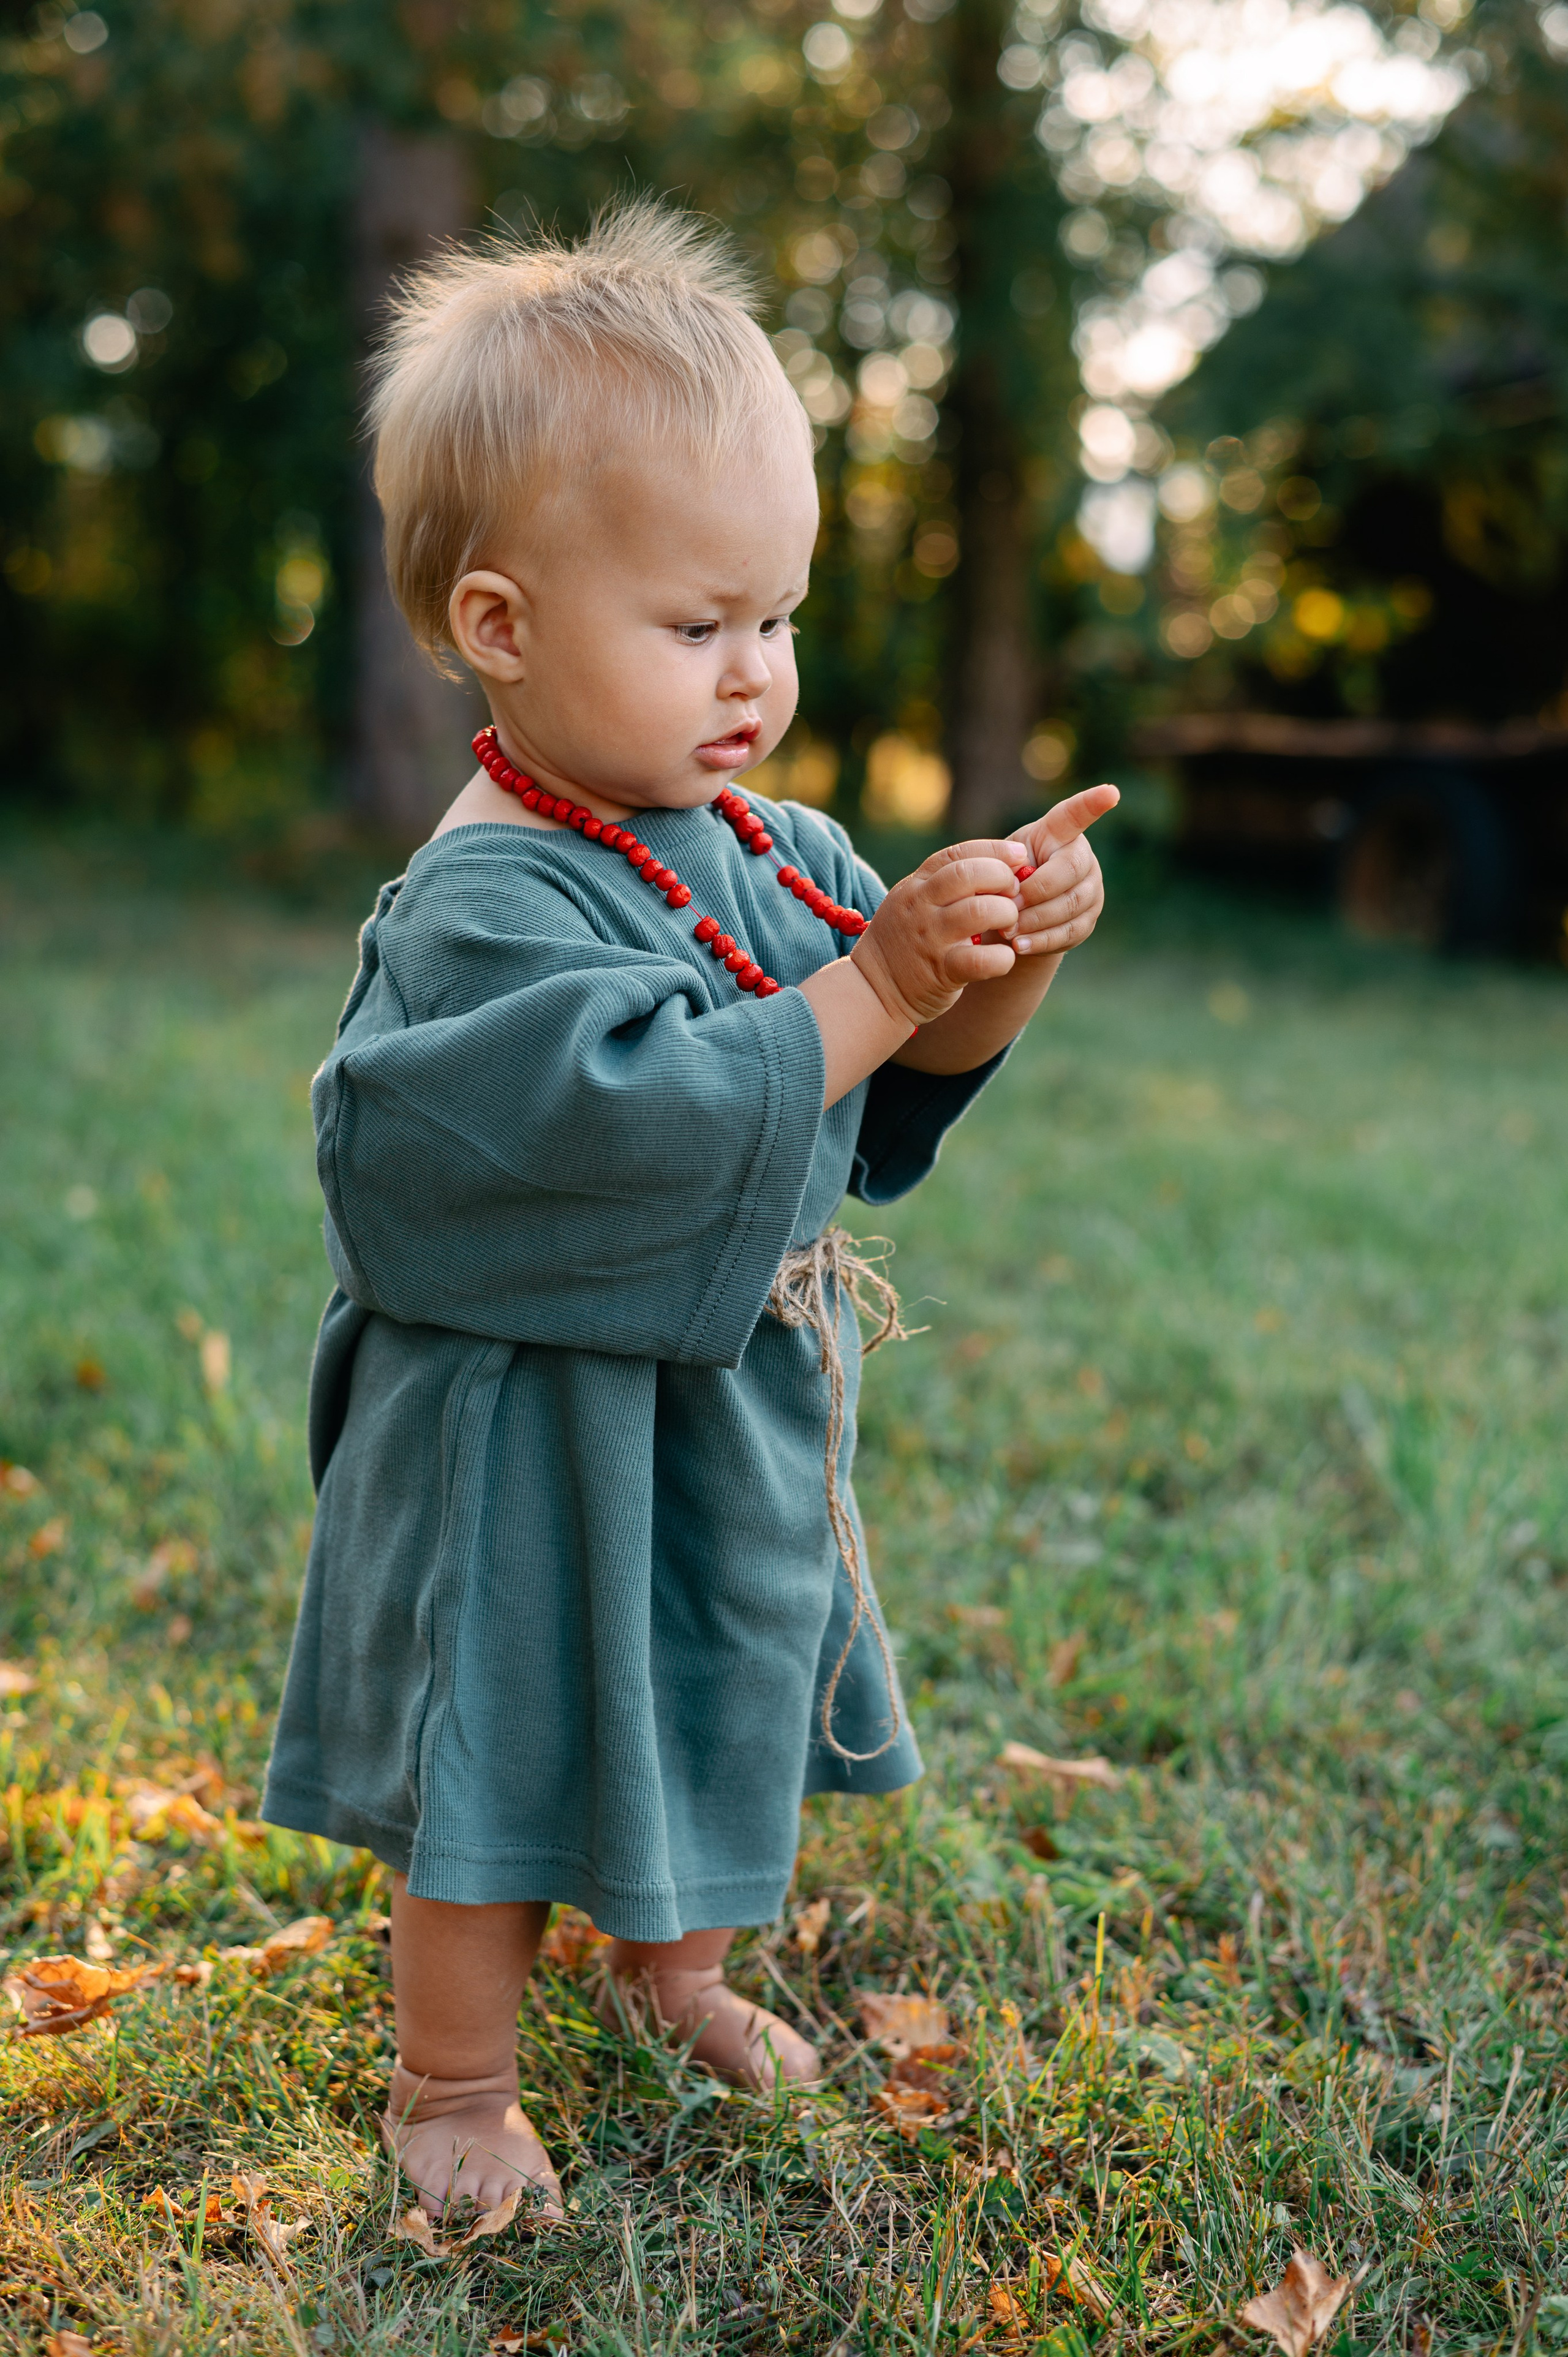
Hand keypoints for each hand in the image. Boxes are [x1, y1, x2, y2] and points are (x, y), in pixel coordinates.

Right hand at [851, 839, 1028, 1026]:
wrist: (873, 990)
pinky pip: (981, 960)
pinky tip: (1005, 957)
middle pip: (969, 875)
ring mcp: (930, 939)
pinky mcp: (942, 972)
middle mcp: (921, 907)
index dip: (994, 850)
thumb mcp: (911, 903)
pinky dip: (1002, 958)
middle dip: (1003, 878)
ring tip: (1009, 924)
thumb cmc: (904, 942)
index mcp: (916, 886)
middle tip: (1015, 893)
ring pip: (980, 912)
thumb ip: (942, 885)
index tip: (1019, 855)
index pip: (958, 855)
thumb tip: (996, 865)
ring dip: (1006, 914)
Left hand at [998, 783, 1119, 957]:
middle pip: (1069, 871)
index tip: (1111, 792)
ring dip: (1035, 920)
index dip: (1093, 803)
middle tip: (1008, 906)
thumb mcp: (997, 863)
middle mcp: (1083, 858)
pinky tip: (1019, 946)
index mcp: (1059, 834)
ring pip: (1069, 905)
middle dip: (1036, 891)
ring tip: (1006, 931)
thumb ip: (1002, 866)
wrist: (1015, 915)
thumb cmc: (1005, 877)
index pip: (1076, 814)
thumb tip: (1013, 887)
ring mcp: (1091, 890)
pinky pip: (1068, 931)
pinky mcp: (1088, 920)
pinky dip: (1041, 940)